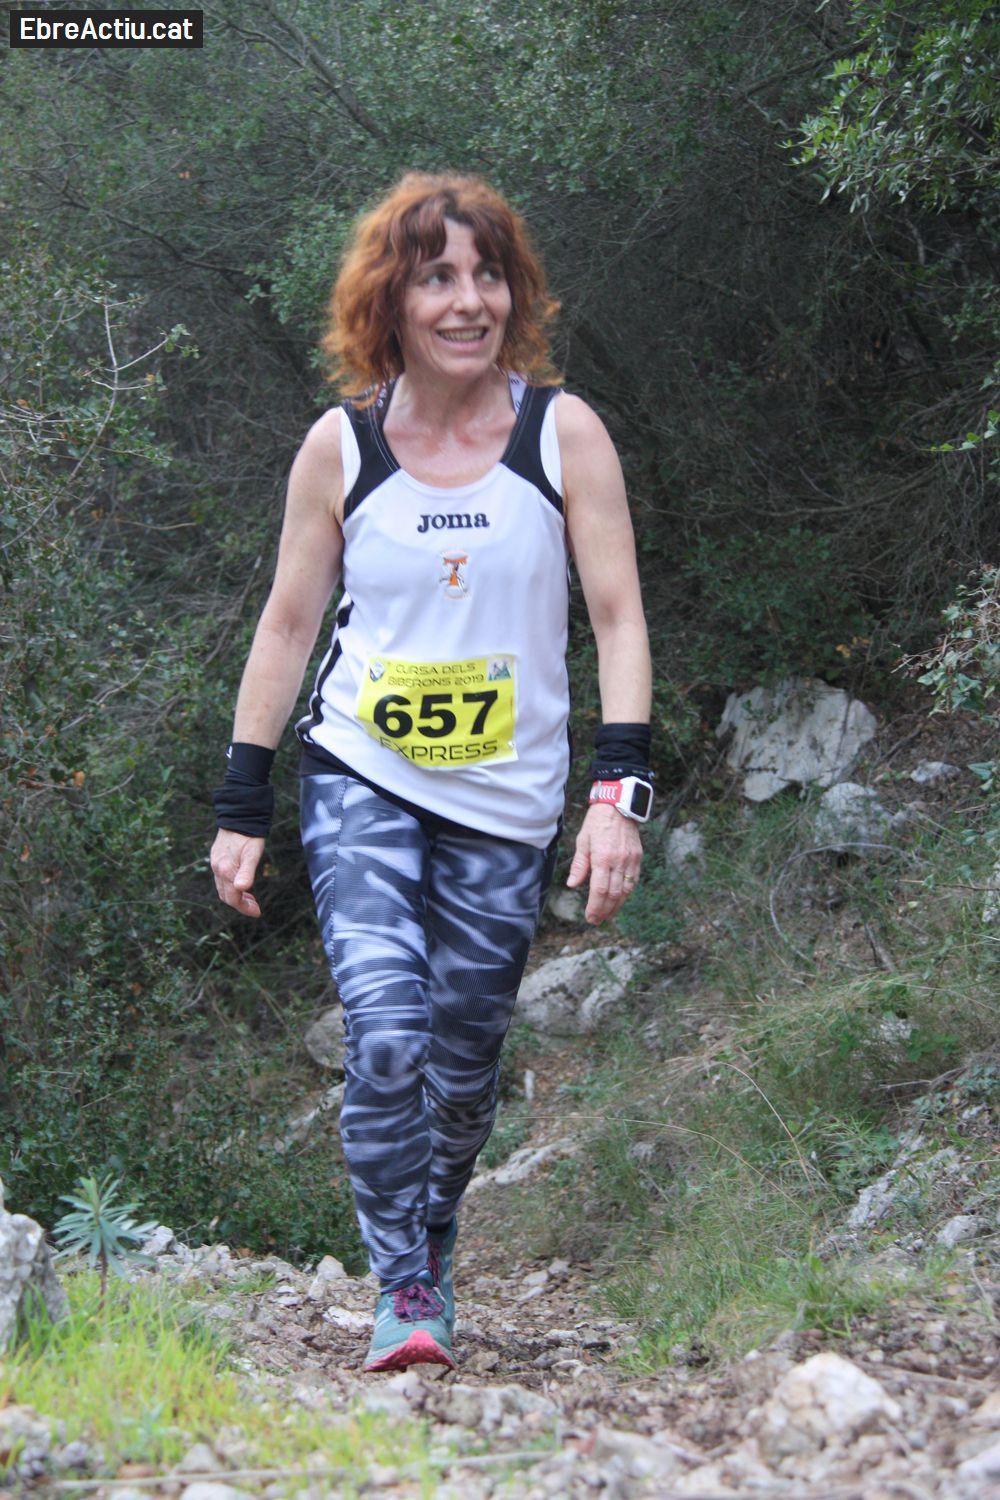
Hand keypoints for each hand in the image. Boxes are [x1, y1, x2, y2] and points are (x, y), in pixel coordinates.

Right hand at [211, 829, 265, 918]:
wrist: (239, 816)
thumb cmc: (249, 836)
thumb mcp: (253, 853)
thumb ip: (247, 872)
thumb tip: (242, 888)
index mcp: (226, 870)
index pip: (233, 898)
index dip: (244, 908)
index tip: (257, 912)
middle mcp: (217, 869)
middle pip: (226, 896)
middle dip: (240, 904)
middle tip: (255, 907)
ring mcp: (216, 864)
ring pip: (223, 889)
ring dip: (236, 897)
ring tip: (250, 898)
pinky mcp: (217, 859)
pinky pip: (221, 880)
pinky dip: (231, 887)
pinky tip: (241, 885)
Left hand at [566, 802, 642, 924]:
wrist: (619, 805)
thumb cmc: (597, 822)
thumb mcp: (582, 841)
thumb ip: (579, 865)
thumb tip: (572, 885)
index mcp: (603, 857)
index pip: (600, 890)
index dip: (595, 907)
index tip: (590, 917)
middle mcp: (619, 861)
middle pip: (613, 894)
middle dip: (605, 911)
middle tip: (597, 920)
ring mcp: (631, 860)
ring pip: (626, 891)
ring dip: (616, 906)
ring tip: (607, 914)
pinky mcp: (638, 858)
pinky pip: (633, 881)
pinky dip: (626, 893)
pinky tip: (619, 899)